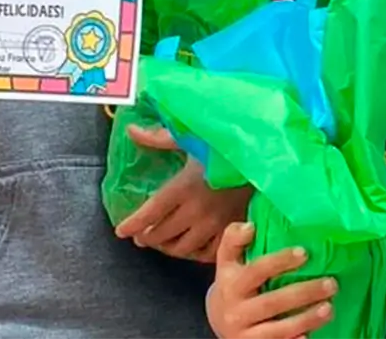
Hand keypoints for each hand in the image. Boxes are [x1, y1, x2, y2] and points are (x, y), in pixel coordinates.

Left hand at [115, 124, 251, 262]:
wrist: (264, 158)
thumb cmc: (224, 146)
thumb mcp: (190, 138)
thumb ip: (158, 138)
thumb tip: (131, 132)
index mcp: (182, 188)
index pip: (149, 213)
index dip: (131, 224)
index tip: (121, 231)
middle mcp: (195, 211)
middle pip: (161, 235)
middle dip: (147, 237)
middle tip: (141, 236)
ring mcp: (215, 224)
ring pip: (182, 248)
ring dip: (167, 247)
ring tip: (163, 242)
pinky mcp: (231, 230)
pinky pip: (207, 253)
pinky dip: (194, 253)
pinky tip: (190, 247)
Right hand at [205, 222, 336, 338]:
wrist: (217, 321)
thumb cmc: (232, 284)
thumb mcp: (227, 262)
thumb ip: (234, 240)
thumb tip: (250, 226)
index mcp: (232, 284)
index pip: (257, 270)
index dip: (280, 261)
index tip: (305, 253)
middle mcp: (237, 311)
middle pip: (272, 302)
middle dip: (304, 293)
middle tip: (332, 284)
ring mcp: (245, 334)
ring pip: (278, 329)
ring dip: (306, 319)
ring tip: (330, 309)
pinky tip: (310, 336)